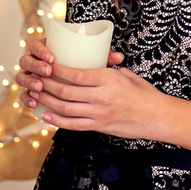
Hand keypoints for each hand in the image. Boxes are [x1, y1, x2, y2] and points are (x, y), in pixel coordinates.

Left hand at [16, 39, 168, 140]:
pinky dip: (57, 121)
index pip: (76, 73)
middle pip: (66, 91)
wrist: (155, 116)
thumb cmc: (142, 92)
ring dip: (47, 101)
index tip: (47, 64)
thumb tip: (90, 62)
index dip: (58, 69)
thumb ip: (106, 69)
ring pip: (65, 108)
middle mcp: (101, 96)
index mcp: (107, 79)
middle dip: (47, 84)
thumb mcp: (124, 73)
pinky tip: (46, 115)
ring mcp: (98, 114)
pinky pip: (73, 125)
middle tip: (36, 78)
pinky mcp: (98, 127)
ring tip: (35, 95)